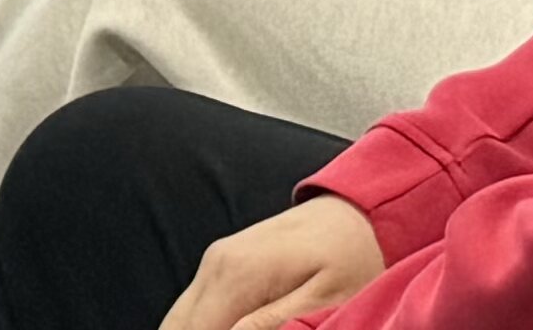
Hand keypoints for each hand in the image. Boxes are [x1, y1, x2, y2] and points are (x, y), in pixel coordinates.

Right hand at [156, 194, 383, 329]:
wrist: (357, 213)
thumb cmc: (351, 258)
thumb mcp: (324, 300)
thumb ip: (273, 323)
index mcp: (237, 275)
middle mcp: (216, 264)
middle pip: (175, 327)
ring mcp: (216, 261)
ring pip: (180, 318)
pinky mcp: (223, 264)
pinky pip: (196, 306)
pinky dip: (205, 327)